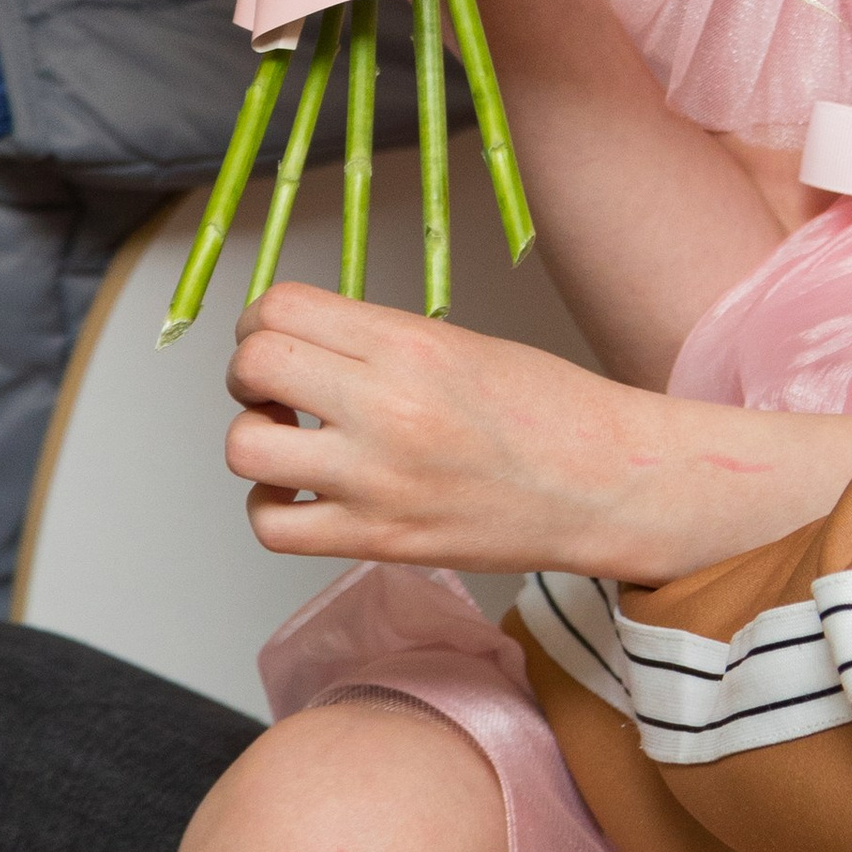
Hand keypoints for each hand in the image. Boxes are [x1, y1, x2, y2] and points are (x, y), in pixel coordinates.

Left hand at [227, 282, 851, 581]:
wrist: (605, 483)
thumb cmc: (551, 409)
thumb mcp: (462, 344)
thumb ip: (380, 342)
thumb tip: (303, 343)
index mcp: (411, 346)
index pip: (281, 309)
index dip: (265, 319)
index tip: (279, 332)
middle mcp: (386, 409)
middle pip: (253, 368)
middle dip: (253, 371)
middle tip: (282, 382)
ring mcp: (375, 482)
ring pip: (245, 449)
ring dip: (257, 437)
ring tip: (294, 437)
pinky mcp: (375, 541)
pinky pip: (272, 525)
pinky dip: (273, 506)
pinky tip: (307, 489)